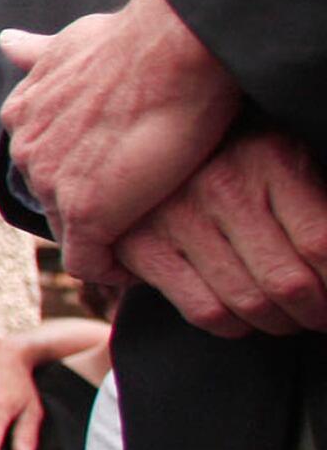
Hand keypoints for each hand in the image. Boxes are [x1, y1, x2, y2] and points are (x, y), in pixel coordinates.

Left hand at [0, 0, 242, 282]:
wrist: (171, 49)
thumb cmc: (134, 39)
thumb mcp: (72, 39)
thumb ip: (40, 53)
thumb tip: (8, 41)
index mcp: (23, 115)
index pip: (45, 163)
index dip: (80, 176)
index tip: (115, 181)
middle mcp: (27, 152)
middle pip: (56, 199)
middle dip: (92, 208)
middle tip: (139, 213)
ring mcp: (53, 185)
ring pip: (73, 231)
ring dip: (107, 238)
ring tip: (149, 237)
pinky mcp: (86, 214)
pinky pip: (90, 263)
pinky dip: (114, 271)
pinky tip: (143, 266)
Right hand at [109, 128, 326, 338]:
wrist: (149, 124)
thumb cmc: (241, 150)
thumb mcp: (295, 156)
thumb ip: (322, 202)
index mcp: (272, 158)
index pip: (324, 246)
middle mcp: (222, 186)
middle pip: (288, 283)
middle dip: (316, 312)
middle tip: (321, 314)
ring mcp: (177, 218)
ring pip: (248, 304)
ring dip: (279, 323)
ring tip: (288, 316)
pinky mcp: (142, 246)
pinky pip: (203, 310)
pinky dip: (233, 325)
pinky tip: (242, 313)